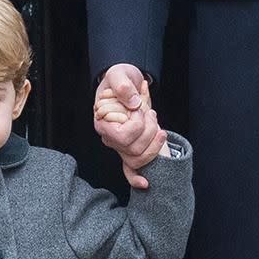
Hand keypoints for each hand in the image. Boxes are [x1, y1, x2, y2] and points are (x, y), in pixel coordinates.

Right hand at [94, 64, 166, 189]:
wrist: (123, 82)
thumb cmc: (118, 78)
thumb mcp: (118, 74)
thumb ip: (123, 86)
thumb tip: (134, 104)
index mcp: (103, 123)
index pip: (122, 137)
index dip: (137, 125)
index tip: (139, 108)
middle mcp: (110, 139)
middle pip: (134, 150)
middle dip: (150, 131)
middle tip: (151, 113)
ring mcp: (120, 146)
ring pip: (138, 159)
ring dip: (154, 143)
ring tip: (155, 122)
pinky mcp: (129, 148)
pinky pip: (129, 170)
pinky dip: (136, 178)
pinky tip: (145, 184)